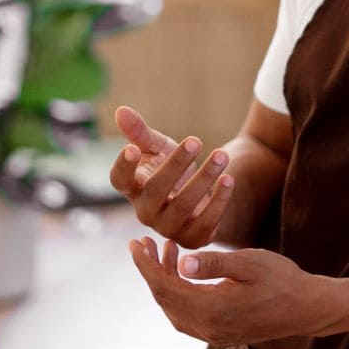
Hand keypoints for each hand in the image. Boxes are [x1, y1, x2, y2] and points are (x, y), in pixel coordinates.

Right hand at [108, 106, 234, 247]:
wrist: (200, 197)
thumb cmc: (171, 169)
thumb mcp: (158, 148)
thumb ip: (140, 132)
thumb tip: (120, 110)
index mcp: (133, 188)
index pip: (119, 180)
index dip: (123, 167)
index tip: (131, 148)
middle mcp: (146, 211)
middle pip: (156, 191)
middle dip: (176, 165)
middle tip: (196, 140)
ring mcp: (168, 228)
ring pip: (183, 206)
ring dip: (204, 179)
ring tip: (222, 155)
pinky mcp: (192, 238)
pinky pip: (205, 222)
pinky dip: (218, 201)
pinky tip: (229, 179)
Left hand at [128, 237, 338, 345]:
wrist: (307, 308)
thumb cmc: (282, 279)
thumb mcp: (249, 262)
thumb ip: (214, 263)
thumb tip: (181, 261)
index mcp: (214, 310)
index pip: (166, 288)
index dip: (146, 266)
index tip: (135, 243)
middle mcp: (210, 329)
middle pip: (166, 300)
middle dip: (151, 270)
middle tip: (144, 242)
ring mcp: (215, 335)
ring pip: (175, 309)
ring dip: (165, 280)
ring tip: (167, 250)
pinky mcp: (221, 334)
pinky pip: (189, 315)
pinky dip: (180, 292)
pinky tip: (185, 271)